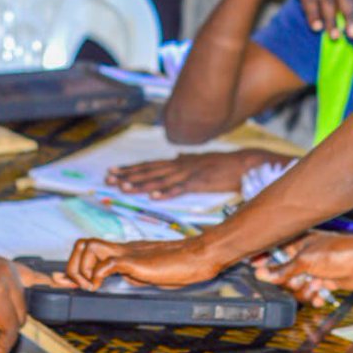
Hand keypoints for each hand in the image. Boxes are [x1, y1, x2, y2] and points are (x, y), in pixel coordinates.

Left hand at [0, 247, 37, 352]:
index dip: (6, 343)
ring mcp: (7, 266)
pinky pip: (29, 276)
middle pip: (19, 314)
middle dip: (3, 330)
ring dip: (9, 314)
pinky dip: (36, 285)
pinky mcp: (5, 263)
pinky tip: (50, 287)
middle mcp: (5, 274)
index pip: (10, 324)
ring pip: (22, 300)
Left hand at [65, 236, 224, 290]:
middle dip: (72, 267)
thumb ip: (134, 272)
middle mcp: (121, 248)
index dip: (73, 265)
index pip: (90, 249)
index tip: (64, 281)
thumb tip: (123, 277)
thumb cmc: (179, 265)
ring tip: (90, 286)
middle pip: (82, 244)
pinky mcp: (135, 260)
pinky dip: (97, 275)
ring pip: (88, 247)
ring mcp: (127, 252)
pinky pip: (107, 262)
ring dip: (81, 269)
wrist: (197, 256)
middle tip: (83, 285)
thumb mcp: (149, 272)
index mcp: (124, 251)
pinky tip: (101, 286)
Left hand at [105, 149, 280, 198]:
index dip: (130, 169)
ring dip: (141, 184)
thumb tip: (178, 155)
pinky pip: (179, 188)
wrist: (243, 163)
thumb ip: (187, 159)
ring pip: (159, 179)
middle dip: (128, 175)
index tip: (112, 172)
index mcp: (178, 163)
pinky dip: (166, 192)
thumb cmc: (223, 163)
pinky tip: (153, 197)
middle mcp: (179, 166)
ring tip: (123, 188)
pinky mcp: (199, 181)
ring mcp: (188, 173)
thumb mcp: (201, 159)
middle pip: (149, 171)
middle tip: (108, 179)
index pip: (149, 166)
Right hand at [253, 231, 352, 306]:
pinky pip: (313, 293)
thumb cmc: (339, 253)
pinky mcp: (327, 281)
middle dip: (291, 283)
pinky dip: (316, 297)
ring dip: (305, 292)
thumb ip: (282, 270)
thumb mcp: (306, 262)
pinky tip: (322, 296)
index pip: (274, 251)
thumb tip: (260, 273)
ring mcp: (316, 269)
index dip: (264, 260)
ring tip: (315, 289)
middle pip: (285, 275)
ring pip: (299, 286)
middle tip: (300, 282)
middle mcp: (305, 255)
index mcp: (298, 243)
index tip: (253, 267)